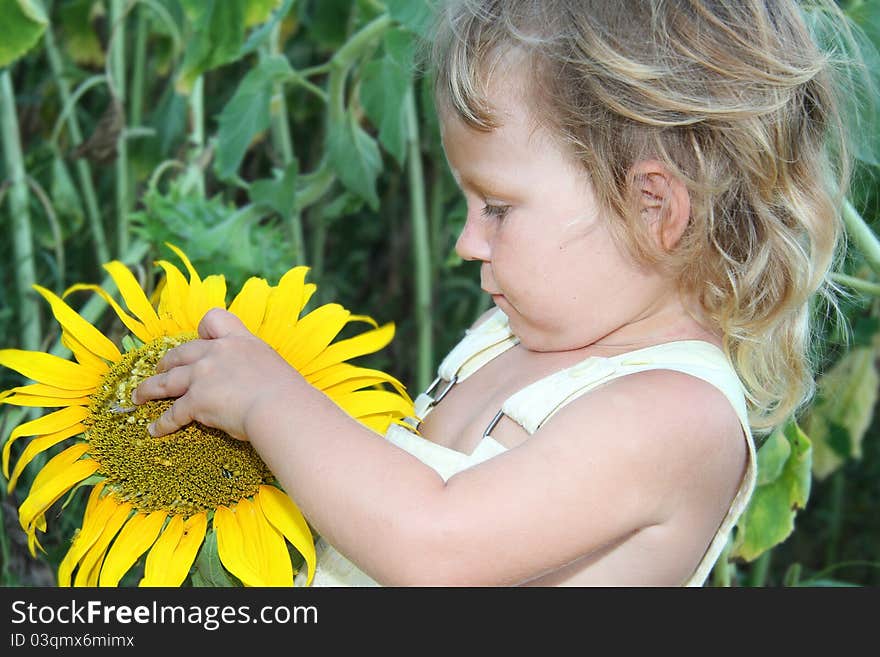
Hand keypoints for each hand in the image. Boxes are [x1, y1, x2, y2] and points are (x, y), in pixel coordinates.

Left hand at [132, 308, 300, 439]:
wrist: (280, 406)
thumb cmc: (288, 392)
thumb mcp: (272, 366)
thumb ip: (257, 367)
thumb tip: (258, 383)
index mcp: (239, 341)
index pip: (213, 319)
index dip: (203, 331)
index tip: (202, 341)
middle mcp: (217, 353)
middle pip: (181, 352)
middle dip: (167, 362)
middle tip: (161, 370)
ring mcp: (203, 376)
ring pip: (166, 380)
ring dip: (149, 389)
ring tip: (139, 396)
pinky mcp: (196, 401)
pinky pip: (173, 413)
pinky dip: (162, 423)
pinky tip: (154, 430)